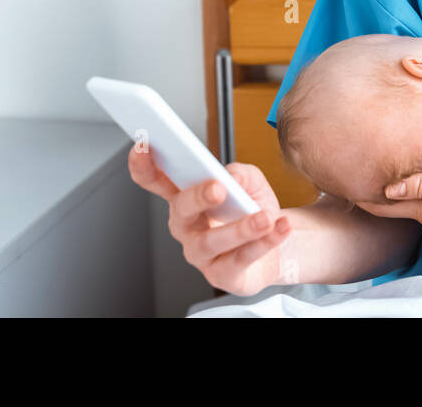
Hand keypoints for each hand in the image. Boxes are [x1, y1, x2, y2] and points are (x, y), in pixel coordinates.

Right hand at [128, 144, 290, 296]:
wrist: (277, 246)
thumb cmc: (252, 211)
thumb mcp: (252, 183)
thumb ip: (242, 173)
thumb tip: (232, 177)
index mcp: (186, 197)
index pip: (156, 181)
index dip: (144, 165)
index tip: (143, 146)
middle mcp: (187, 226)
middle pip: (181, 210)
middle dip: (197, 197)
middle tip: (218, 187)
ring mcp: (201, 253)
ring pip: (212, 241)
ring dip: (239, 228)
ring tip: (263, 217)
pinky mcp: (222, 275)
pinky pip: (240, 259)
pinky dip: (263, 242)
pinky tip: (278, 228)